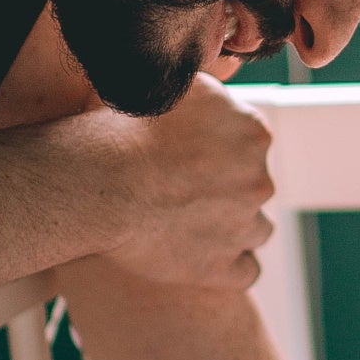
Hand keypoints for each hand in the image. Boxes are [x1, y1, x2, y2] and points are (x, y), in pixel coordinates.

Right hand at [68, 75, 274, 288]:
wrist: (100, 181)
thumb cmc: (123, 129)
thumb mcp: (173, 88)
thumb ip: (206, 96)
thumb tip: (212, 96)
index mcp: (253, 132)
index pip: (249, 143)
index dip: (219, 149)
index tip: (190, 155)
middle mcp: (259, 179)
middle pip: (253, 185)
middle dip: (225, 187)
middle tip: (181, 188)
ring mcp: (244, 226)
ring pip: (255, 228)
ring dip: (230, 225)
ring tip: (191, 223)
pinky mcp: (223, 267)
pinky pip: (246, 271)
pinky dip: (228, 264)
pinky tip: (203, 256)